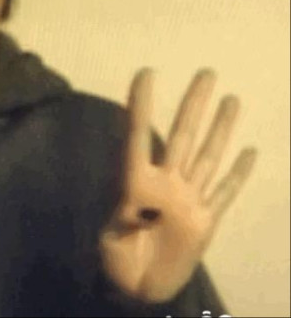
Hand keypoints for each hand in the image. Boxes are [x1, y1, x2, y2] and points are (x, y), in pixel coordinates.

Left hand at [99, 69, 256, 302]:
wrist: (137, 288)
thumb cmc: (115, 260)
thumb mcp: (111, 238)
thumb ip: (123, 216)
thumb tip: (133, 199)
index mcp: (136, 182)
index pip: (139, 134)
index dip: (142, 104)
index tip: (146, 72)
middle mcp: (166, 183)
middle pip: (184, 135)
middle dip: (194, 104)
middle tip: (206, 72)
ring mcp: (188, 199)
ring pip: (208, 156)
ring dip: (220, 127)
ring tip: (231, 98)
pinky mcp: (206, 221)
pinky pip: (225, 193)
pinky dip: (238, 174)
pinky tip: (249, 151)